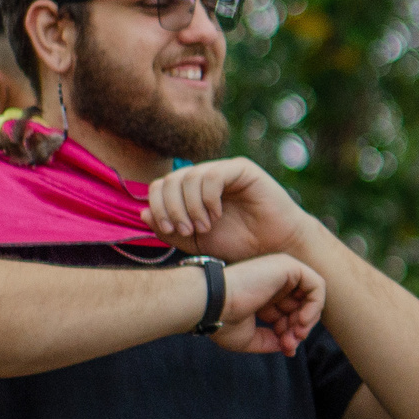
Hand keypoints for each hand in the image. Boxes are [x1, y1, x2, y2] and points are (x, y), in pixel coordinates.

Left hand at [144, 157, 315, 263]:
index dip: (158, 207)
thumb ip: (168, 229)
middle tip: (185, 231)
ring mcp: (223, 171)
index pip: (160, 187)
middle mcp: (204, 178)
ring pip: (188, 177)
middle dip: (171, 208)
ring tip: (203, 227)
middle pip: (170, 179)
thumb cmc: (238, 246)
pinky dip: (207, 198)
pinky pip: (212, 175)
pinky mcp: (242, 169)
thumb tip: (143, 212)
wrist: (275, 249)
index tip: (171, 232)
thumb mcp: (195, 242)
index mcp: (190, 192)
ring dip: (190, 206)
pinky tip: (216, 216)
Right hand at [213, 254, 324, 355]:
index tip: (286, 348)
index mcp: (264, 296)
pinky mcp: (289, 266)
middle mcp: (274, 282)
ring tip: (296, 334)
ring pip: (312, 297)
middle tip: (290, 344)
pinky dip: (315, 305)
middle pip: (302, 307)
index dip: (291, 333)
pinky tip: (302, 321)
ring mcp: (281, 272)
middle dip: (300, 329)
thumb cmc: (223, 321)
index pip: (289, 314)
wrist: (212, 304)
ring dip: (309, 320)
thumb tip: (289, 346)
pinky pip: (317, 286)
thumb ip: (272, 341)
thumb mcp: (250, 338)